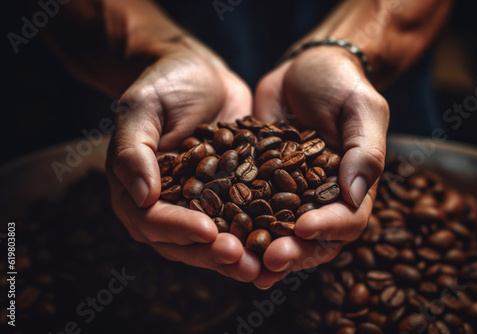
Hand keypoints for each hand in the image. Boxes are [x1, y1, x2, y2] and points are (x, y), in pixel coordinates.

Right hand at [106, 38, 259, 281]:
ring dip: (238, 256)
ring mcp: (200, 203)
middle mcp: (167, 204)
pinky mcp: (230, 196)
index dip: (179, 229)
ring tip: (264, 266)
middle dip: (214, 254)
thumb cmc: (166, 83)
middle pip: (185, 241)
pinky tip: (281, 245)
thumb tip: (140, 196)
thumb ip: (135, 150)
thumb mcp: (143, 107)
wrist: (202, 73)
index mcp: (138, 188)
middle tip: (244, 262)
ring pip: (215, 240)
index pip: (152, 220)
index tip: (209, 233)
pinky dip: (258, 235)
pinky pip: (242, 221)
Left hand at [252, 47, 388, 287]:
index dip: (327, 229)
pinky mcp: (259, 181)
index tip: (303, 229)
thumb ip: (365, 151)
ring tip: (242, 262)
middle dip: (291, 252)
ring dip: (261, 249)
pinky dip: (235, 223)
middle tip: (269, 260)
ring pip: (276, 231)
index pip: (347, 220)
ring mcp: (288, 192)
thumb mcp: (361, 110)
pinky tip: (217, 234)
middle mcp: (319, 198)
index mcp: (351, 187)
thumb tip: (355, 194)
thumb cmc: (340, 84)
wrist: (304, 68)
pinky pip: (247, 207)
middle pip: (310, 238)